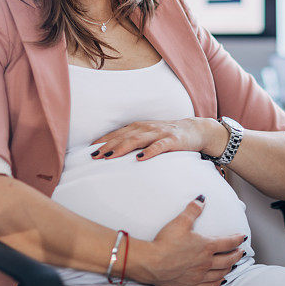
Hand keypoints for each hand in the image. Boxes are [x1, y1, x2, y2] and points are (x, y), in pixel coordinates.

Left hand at [90, 117, 219, 160]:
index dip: (103, 141)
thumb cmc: (168, 135)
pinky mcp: (173, 141)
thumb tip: (113, 153)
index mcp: (140, 126)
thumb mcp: (149, 135)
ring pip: (137, 140)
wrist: (195, 129)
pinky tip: (140, 159)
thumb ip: (133, 141)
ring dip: (122, 148)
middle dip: (108, 146)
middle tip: (94, 157)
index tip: (89, 150)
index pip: (118, 133)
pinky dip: (149, 152)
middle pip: (124, 136)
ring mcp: (160, 133)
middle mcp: (147, 127)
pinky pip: (159, 146)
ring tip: (109, 157)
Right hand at [132, 196, 245, 285]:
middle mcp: (205, 262)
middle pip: (227, 260)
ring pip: (220, 273)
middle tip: (241, 252)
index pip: (227, 243)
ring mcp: (199, 275)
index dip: (237, 240)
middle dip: (236, 255)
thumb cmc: (166, 244)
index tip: (242, 238)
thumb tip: (201, 199)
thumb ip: (193, 209)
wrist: (152, 263)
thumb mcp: (180, 222)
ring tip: (232, 266)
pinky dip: (217, 282)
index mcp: (206, 246)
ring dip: (229, 269)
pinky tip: (219, 280)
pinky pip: (209, 285)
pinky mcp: (190, 284)